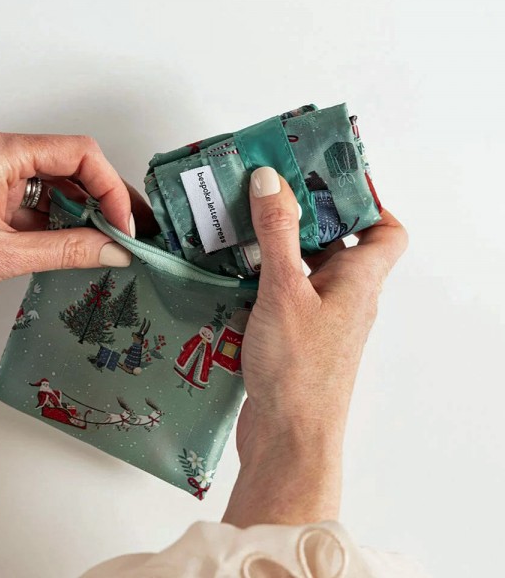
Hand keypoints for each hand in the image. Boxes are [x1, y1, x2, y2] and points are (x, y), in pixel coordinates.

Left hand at [0, 132, 156, 314]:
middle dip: (104, 197)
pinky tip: (79, 242)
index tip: (123, 222)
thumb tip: (113, 249)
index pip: (78, 152)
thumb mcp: (3, 256)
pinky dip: (60, 222)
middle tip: (129, 228)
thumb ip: (67, 251)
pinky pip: (38, 201)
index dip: (109, 187)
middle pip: (71, 164)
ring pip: (56, 184)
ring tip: (110, 239)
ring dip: (84, 211)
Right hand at [223, 166, 407, 526]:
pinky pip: (283, 292)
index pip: (388, 231)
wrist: (287, 438)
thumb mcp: (284, 290)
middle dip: (307, 214)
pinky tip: (231, 268)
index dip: (369, 202)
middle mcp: (345, 296)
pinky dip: (263, 276)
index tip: (332, 180)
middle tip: (271, 190)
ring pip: (304, 267)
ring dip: (278, 245)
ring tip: (243, 222)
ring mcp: (319, 317)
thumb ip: (277, 233)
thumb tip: (271, 179)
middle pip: (338, 242)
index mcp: (359, 280)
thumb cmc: (298, 369)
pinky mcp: (294, 334)